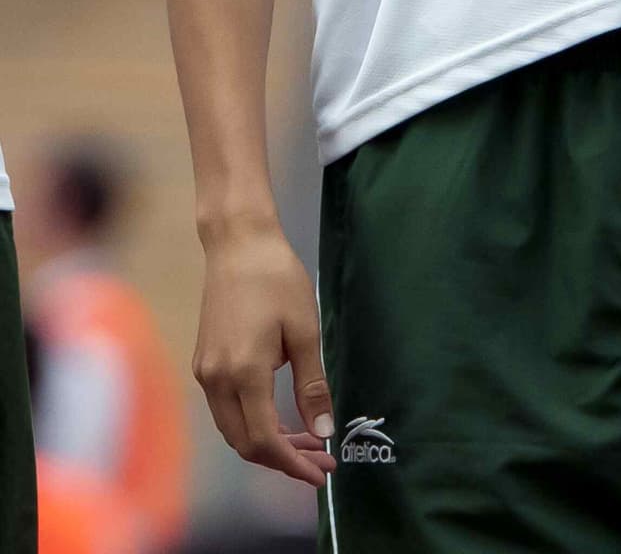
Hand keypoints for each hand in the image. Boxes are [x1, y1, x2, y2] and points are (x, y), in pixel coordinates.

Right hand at [194, 223, 336, 488]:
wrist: (238, 242)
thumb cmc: (277, 278)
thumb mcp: (304, 330)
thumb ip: (311, 385)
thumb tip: (323, 432)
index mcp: (243, 373)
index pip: (264, 441)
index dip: (292, 464)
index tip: (321, 473)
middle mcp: (216, 380)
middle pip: (245, 443)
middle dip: (283, 459)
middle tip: (321, 459)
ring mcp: (205, 372)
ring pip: (233, 429)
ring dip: (268, 442)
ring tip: (308, 440)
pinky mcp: (204, 362)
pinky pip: (226, 409)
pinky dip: (252, 422)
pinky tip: (281, 416)